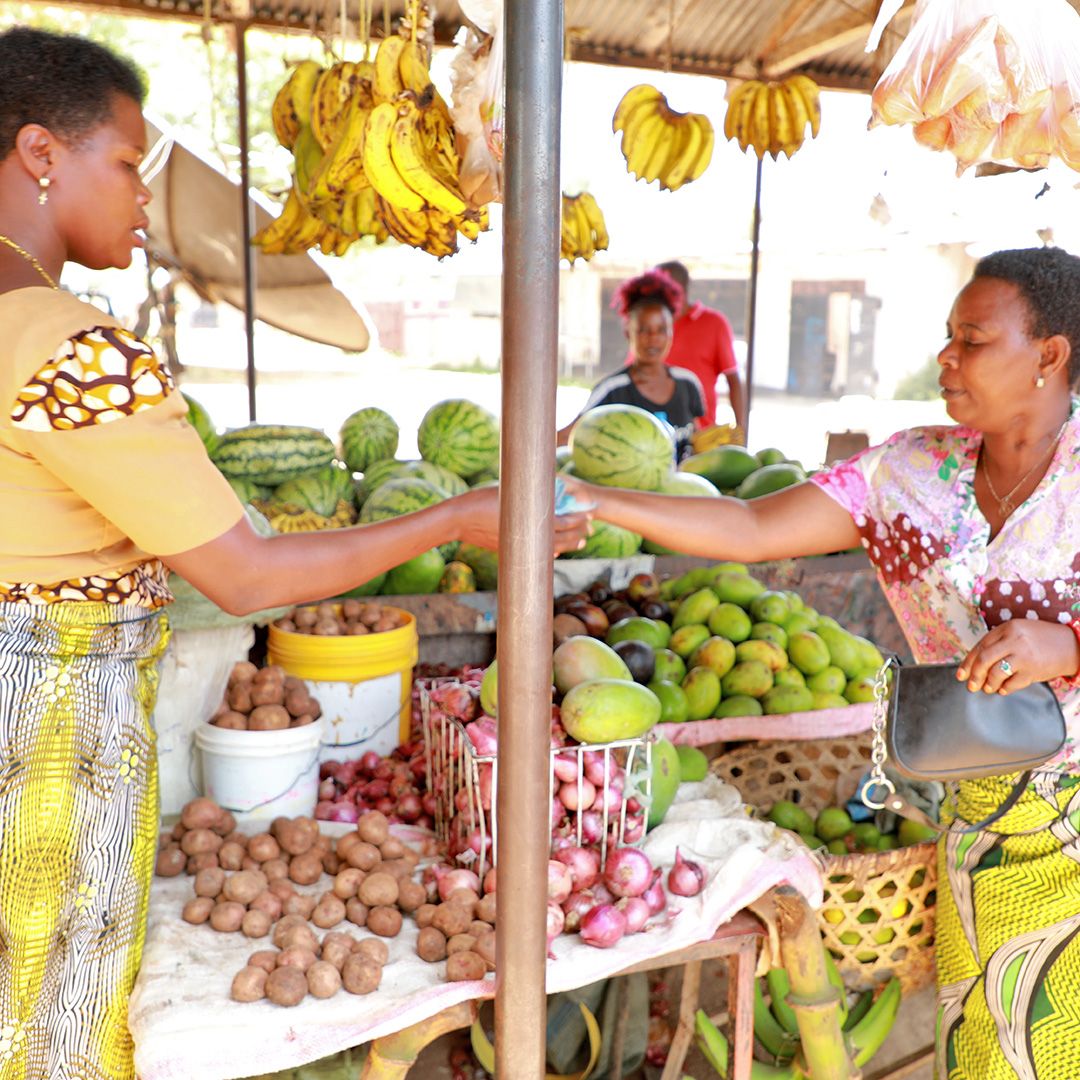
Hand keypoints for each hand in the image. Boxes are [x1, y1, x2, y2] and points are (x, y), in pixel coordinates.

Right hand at [451, 485, 593, 555]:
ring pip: (549, 549)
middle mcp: (526, 538)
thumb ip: (531, 494)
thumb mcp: (510, 491)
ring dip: (566, 545)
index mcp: (528, 522)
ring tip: (580, 542)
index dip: (577, 519)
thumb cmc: (481, 499)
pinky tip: (556, 551)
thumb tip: (548, 488)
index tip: (588, 515)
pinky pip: (535, 554)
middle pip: (560, 538)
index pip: (562, 523)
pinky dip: (548, 551)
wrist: (459, 519)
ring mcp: (518, 547)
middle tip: (589, 529)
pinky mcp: (509, 550)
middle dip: (577, 533)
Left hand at [957, 619, 1079, 693]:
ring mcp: (1024, 656)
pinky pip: (1011, 684)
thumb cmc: (1040, 639)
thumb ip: (998, 642)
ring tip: (987, 688)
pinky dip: (1004, 689)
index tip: (961, 674)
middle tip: (970, 686)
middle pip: (984, 659)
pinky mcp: (1033, 671)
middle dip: (974, 675)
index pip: (980, 646)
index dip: (968, 662)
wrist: (1071, 645)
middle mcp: (1014, 640)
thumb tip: (974, 662)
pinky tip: (1002, 689)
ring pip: (996, 673)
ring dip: (988, 684)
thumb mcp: (1018, 632)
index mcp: (1007, 628)